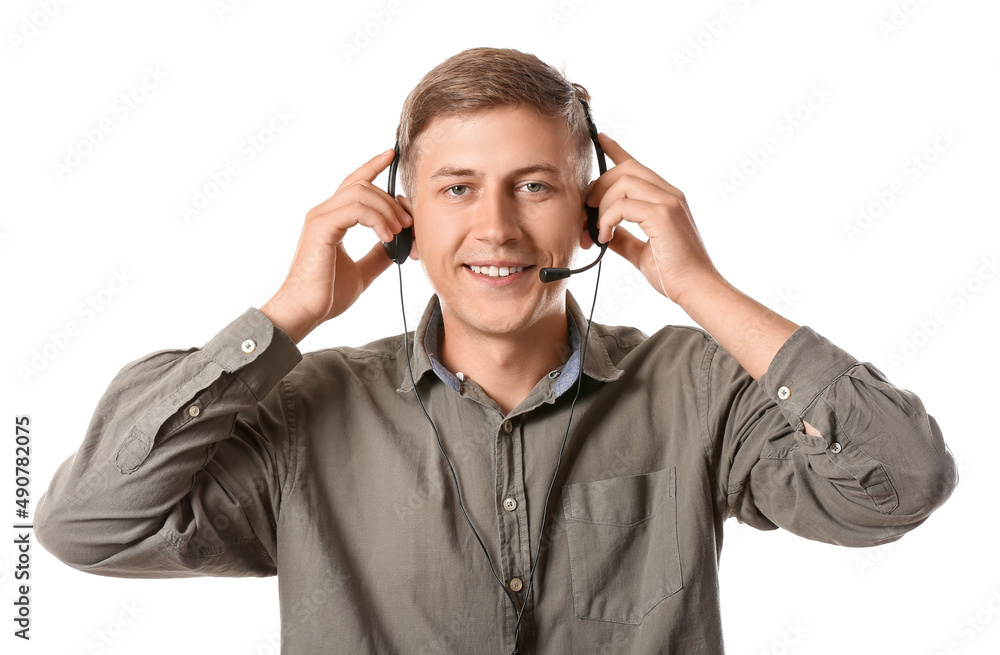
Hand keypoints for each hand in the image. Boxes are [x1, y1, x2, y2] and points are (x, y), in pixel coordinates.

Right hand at [260, 149, 411, 342]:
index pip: (354, 183)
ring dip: (387, 210)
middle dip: (392, 200)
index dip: (373, 166)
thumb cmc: (326, 294)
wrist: (306, 311)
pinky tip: (386, 237)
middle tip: (408, 223)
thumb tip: (399, 244)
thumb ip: (378, 254)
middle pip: (363, 185)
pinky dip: (377, 219)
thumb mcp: (363, 271)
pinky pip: (355, 209)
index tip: (393, 156)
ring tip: (398, 233)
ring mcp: (320, 218)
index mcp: (332, 219)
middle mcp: (323, 213)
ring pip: (361, 192)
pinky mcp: (321, 228)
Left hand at [586, 133, 719, 304]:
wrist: (697, 290)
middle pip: (624, 170)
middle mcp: (670, 194)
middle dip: (598, 188)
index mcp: (667, 199)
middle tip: (587, 213)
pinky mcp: (664, 215)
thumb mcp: (641, 252)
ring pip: (622, 182)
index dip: (616, 150)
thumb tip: (602, 231)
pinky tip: (606, 238)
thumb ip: (623, 237)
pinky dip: (607, 220)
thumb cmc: (674, 274)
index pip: (637, 165)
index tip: (600, 139)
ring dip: (601, 207)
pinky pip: (623, 204)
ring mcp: (669, 202)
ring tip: (599, 232)